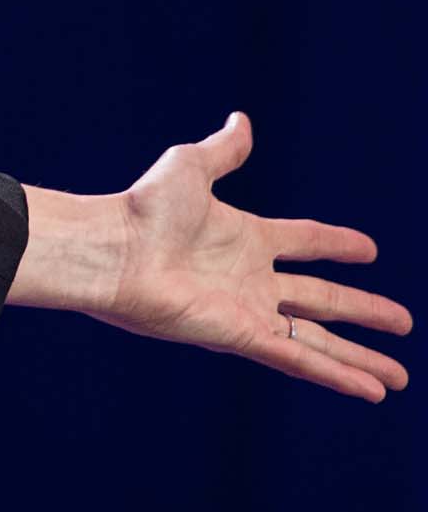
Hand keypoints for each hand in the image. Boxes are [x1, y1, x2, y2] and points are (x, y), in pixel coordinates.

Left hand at [9, 113, 409, 400]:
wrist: (112, 250)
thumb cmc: (142, 210)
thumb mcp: (189, 168)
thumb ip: (222, 151)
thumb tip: (240, 120)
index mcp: (245, 237)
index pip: (305, 242)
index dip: (337, 244)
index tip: (369, 250)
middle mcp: (251, 279)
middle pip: (323, 299)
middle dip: (364, 310)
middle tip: (403, 321)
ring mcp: (248, 310)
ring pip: (318, 339)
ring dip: (360, 358)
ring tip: (398, 377)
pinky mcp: (241, 336)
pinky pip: (299, 359)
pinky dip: (336, 375)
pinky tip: (368, 391)